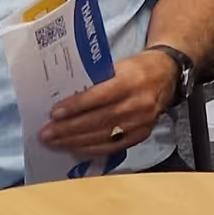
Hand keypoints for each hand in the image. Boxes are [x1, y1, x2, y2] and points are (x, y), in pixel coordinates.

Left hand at [41, 50, 178, 156]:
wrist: (167, 74)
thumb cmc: (137, 68)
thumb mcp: (118, 66)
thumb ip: (96, 82)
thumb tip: (65, 99)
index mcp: (131, 81)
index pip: (100, 96)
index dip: (76, 106)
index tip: (54, 113)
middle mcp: (139, 103)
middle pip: (98, 120)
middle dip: (68, 129)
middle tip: (46, 133)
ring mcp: (142, 121)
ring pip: (103, 135)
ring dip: (75, 141)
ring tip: (54, 142)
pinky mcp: (142, 134)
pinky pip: (113, 146)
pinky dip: (91, 148)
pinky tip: (75, 148)